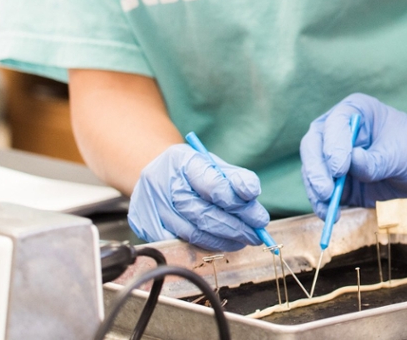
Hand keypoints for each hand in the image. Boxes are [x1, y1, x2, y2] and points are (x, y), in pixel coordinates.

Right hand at [128, 143, 269, 251]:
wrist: (155, 173)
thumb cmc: (191, 170)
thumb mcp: (214, 163)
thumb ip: (236, 177)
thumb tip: (252, 193)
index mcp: (182, 161)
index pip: (213, 185)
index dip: (238, 203)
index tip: (260, 217)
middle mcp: (163, 184)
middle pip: (204, 214)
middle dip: (236, 228)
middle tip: (257, 235)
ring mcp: (151, 208)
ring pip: (193, 233)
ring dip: (223, 241)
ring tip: (243, 240)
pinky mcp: (147, 227)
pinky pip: (182, 244)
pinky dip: (205, 246)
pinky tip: (221, 243)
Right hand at [300, 94, 406, 220]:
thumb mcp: (403, 154)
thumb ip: (376, 160)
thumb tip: (351, 162)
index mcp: (358, 112)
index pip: (335, 123)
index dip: (332, 144)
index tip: (340, 168)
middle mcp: (342, 132)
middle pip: (315, 145)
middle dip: (317, 169)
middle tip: (326, 190)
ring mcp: (339, 158)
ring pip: (314, 171)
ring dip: (316, 190)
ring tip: (328, 207)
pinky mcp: (341, 183)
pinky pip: (324, 193)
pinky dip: (323, 205)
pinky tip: (330, 215)